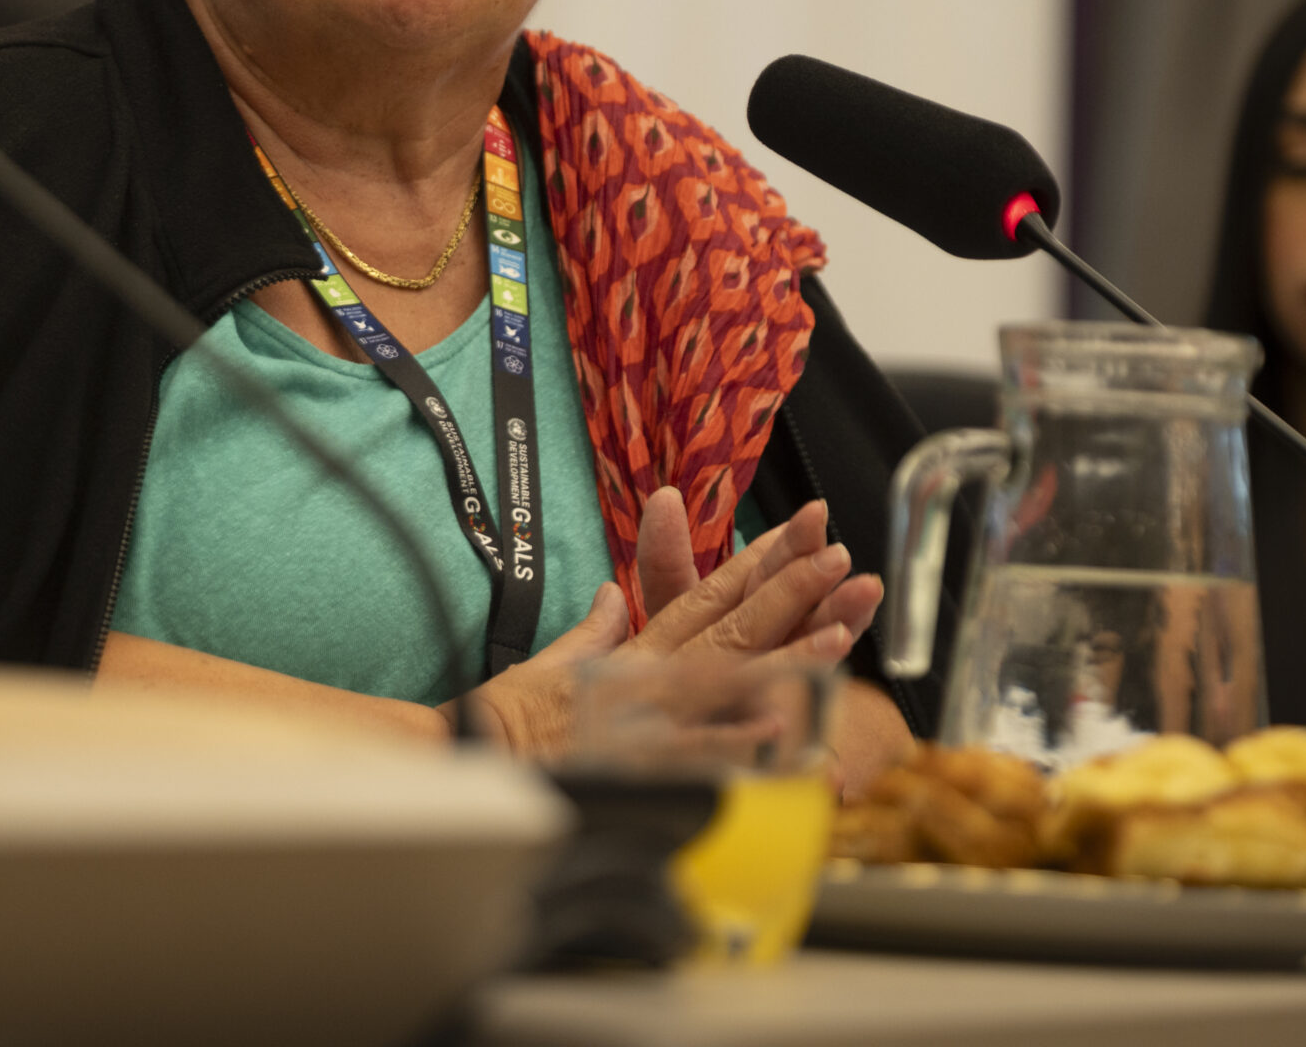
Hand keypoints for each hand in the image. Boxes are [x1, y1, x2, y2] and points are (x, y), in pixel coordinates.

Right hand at [456, 497, 884, 758]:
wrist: (467, 759)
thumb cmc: (506, 719)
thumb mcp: (553, 663)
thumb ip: (593, 630)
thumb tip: (611, 590)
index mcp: (632, 653)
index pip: (702, 597)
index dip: (755, 565)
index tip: (799, 537)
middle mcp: (646, 676)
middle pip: (729, 625)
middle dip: (788, 591)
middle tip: (838, 559)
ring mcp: (646, 720)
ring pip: (729, 681)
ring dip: (785, 657)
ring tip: (838, 634)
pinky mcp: (637, 767)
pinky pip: (698, 754)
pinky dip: (741, 738)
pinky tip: (782, 725)